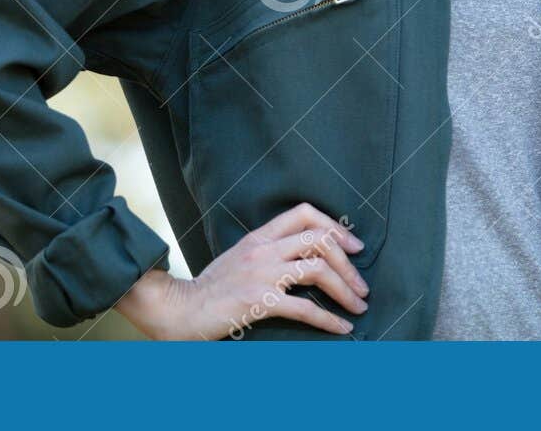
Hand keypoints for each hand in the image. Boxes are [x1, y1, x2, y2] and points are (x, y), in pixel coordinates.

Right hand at [112, 202, 368, 338]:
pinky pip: (304, 307)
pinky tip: (340, 327)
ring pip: (317, 270)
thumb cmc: (210, 289)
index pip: (304, 213)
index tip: (354, 247)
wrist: (179, 309)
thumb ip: (268, 252)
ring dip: (345, 289)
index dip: (335, 227)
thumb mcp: (240, 258)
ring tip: (358, 306)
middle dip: (348, 263)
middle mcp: (263, 250)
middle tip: (361, 285)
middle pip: (319, 241)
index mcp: (259, 237)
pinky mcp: (258, 301)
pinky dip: (328, 319)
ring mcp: (261, 274)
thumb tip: (303, 258)